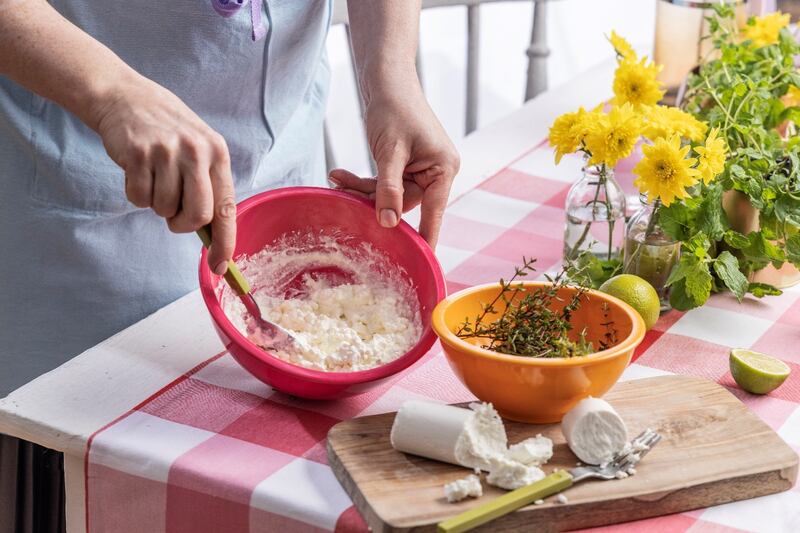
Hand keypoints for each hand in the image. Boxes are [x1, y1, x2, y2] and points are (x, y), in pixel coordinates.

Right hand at [94, 76, 235, 274]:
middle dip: (183, 224)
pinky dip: (136, 193)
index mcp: (217, 153)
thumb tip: (214, 235)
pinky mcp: (137, 154)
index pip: (227, 207)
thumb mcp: (199, 148)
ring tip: (154, 177)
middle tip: (174, 213)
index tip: (221, 265)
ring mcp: (166, 152)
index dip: (225, 241)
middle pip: (197, 216)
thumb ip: (208, 185)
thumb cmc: (167, 130)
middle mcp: (196, 152)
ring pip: (165, 209)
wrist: (125, 96)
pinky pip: (139, 198)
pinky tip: (138, 171)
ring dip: (157, 204)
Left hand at [329, 80, 458, 247]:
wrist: (387, 80)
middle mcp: (436, 173)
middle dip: (374, 203)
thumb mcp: (390, 151)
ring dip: (363, 191)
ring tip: (337, 177)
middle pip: (405, 205)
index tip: (420, 265)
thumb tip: (387, 223)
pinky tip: (338, 175)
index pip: (434, 213)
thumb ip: (389, 188)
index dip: (425, 239)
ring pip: (389, 196)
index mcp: (443, 169)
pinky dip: (362, 182)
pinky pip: (383, 184)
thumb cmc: (395, 108)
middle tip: (347, 203)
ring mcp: (419, 171)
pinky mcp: (403, 167)